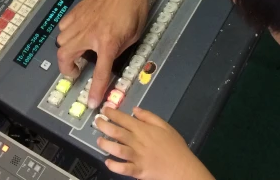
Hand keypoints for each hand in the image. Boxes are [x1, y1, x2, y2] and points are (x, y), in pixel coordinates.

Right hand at [57, 0, 148, 107]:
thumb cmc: (134, 8)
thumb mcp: (133, 36)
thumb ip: (117, 50)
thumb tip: (107, 60)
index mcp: (108, 42)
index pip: (100, 73)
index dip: (95, 91)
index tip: (90, 102)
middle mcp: (90, 33)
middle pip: (66, 57)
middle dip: (67, 69)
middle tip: (75, 72)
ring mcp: (80, 21)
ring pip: (61, 41)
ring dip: (67, 51)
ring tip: (77, 51)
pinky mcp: (76, 11)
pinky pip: (63, 26)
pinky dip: (66, 33)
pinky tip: (75, 33)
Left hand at [96, 107, 215, 179]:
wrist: (182, 168)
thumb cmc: (175, 146)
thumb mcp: (165, 126)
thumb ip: (149, 117)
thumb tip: (134, 109)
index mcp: (143, 130)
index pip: (124, 119)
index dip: (112, 113)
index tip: (104, 110)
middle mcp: (137, 142)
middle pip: (116, 132)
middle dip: (104, 126)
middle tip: (97, 122)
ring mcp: (137, 157)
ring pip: (116, 149)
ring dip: (106, 144)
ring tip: (99, 141)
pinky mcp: (138, 170)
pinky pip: (123, 168)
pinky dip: (114, 165)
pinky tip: (108, 162)